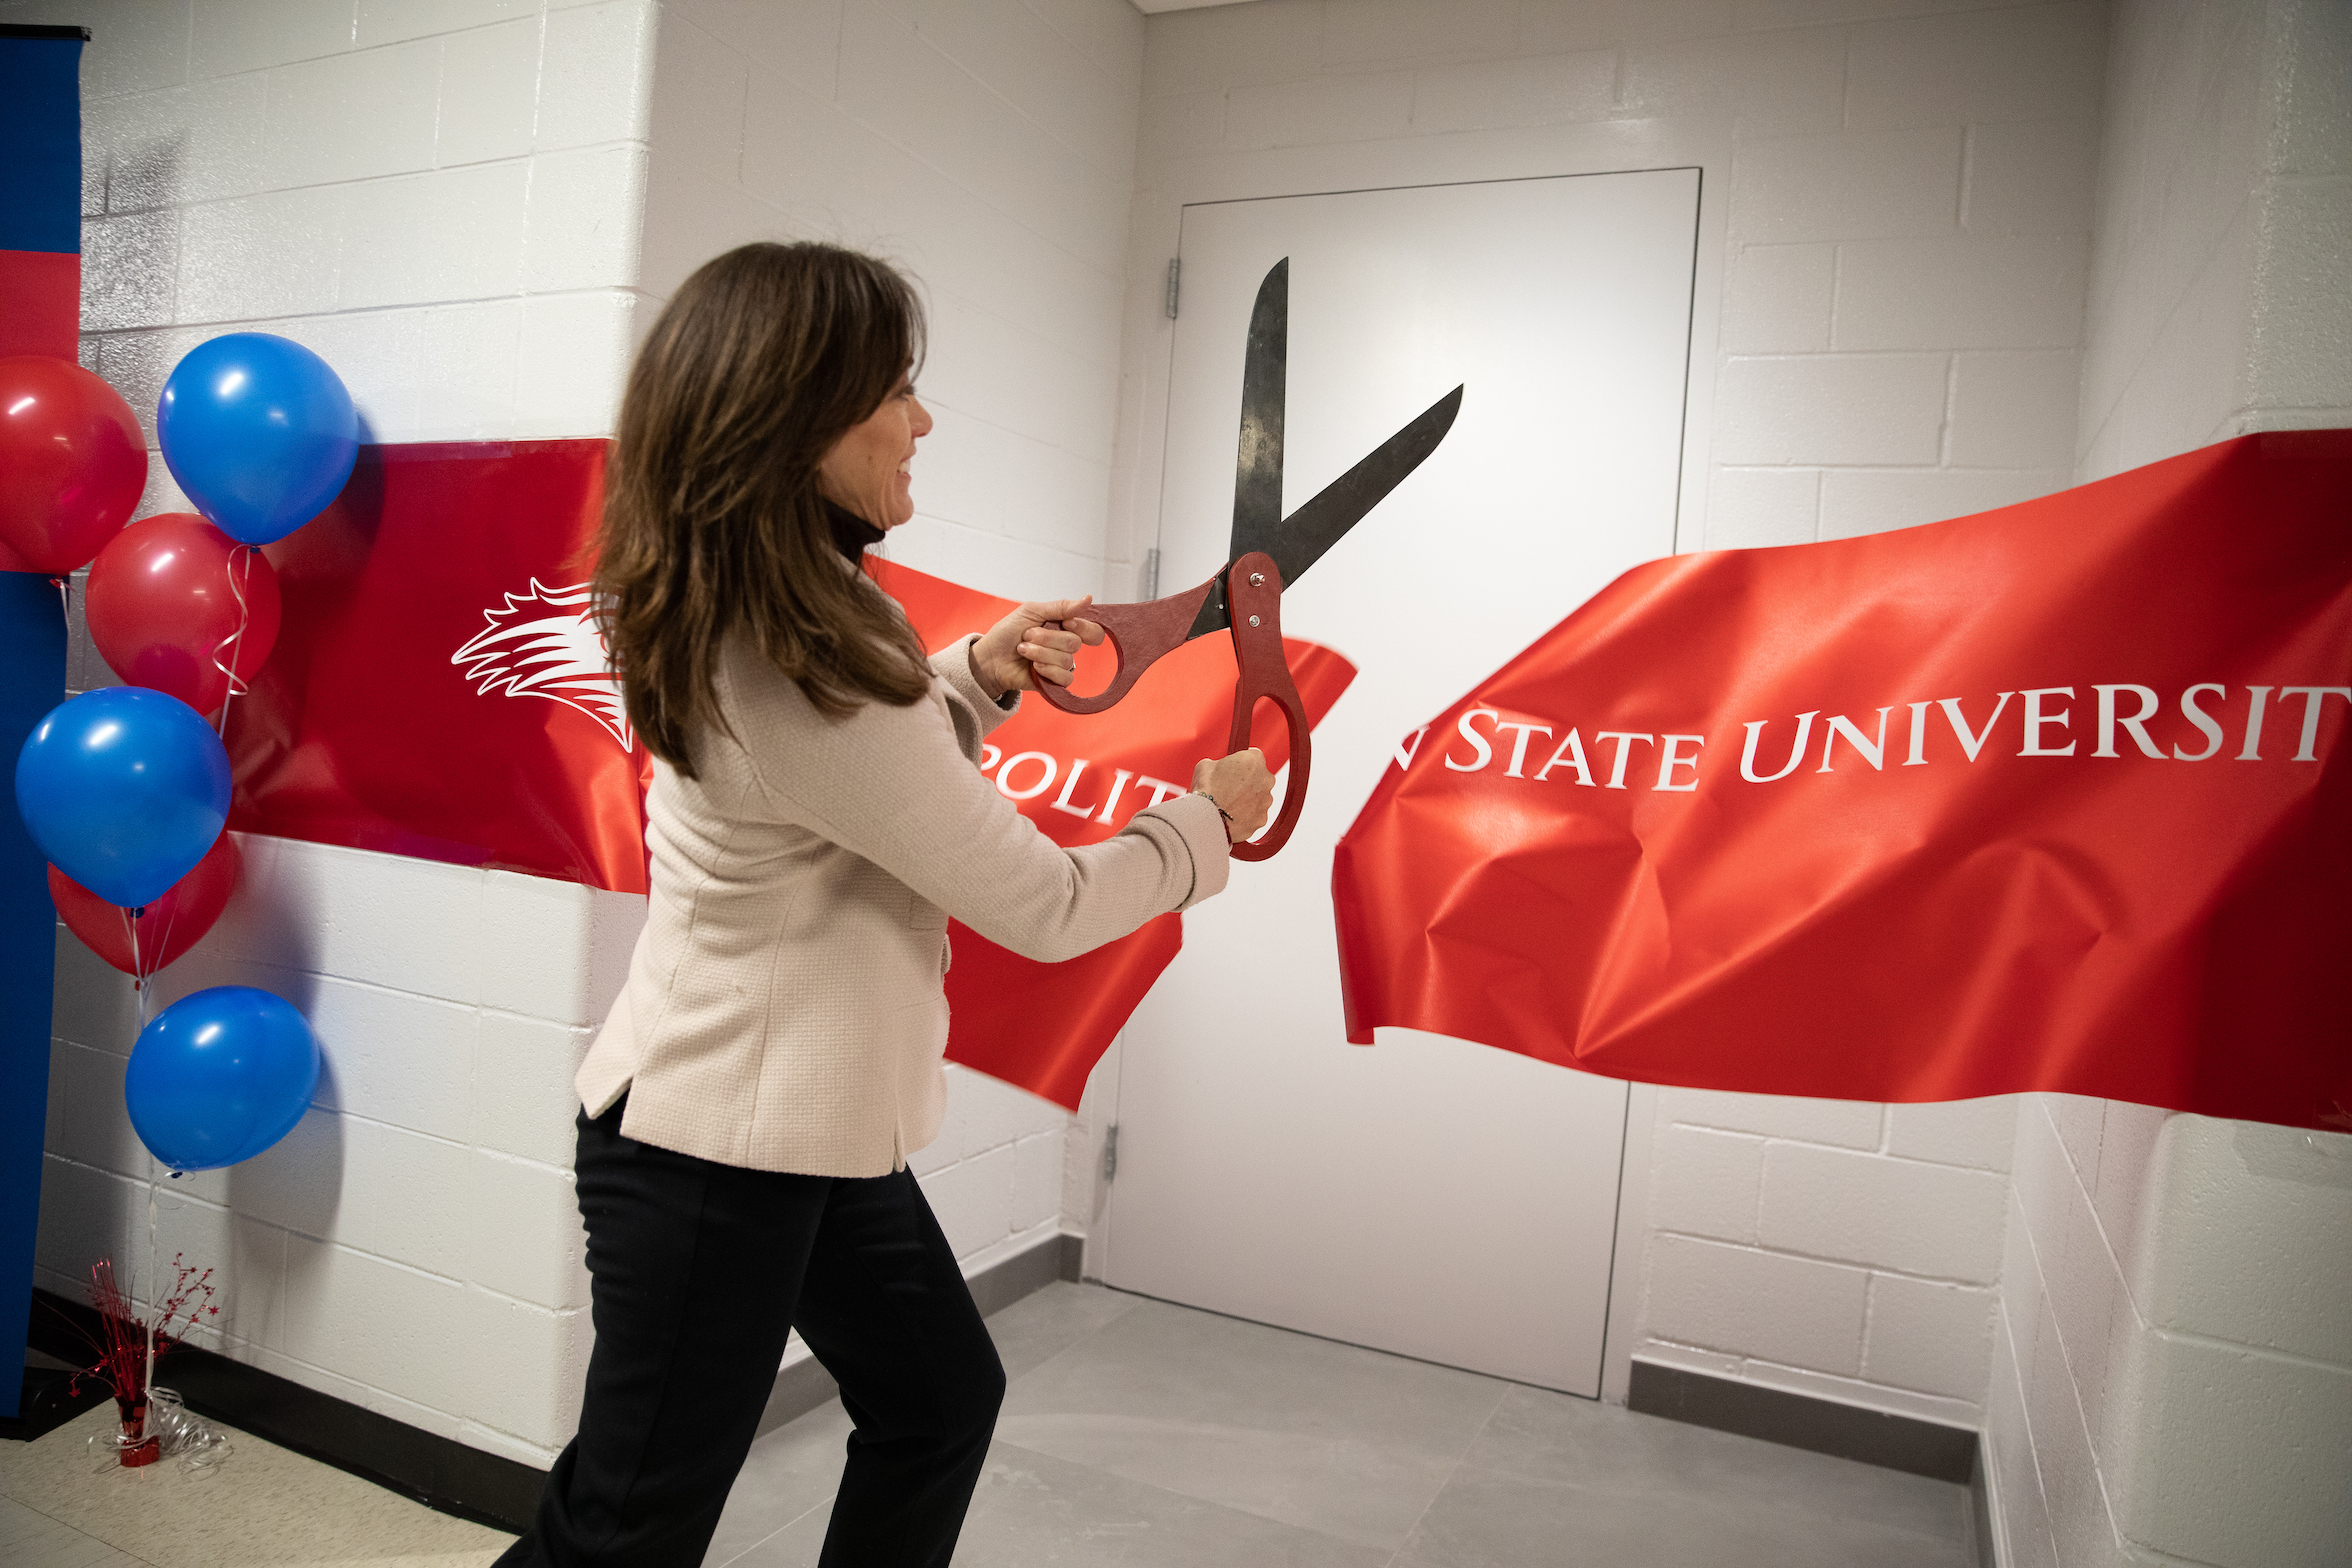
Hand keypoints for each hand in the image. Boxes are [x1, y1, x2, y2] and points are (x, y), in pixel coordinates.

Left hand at [969, 597, 1104, 698]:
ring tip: (1023, 650)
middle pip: (1075, 643)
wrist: (991, 656)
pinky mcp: (1055, 681)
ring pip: (1066, 660)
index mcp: (1064, 627)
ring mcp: (1061, 664)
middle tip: (1027, 635)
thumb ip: (1061, 607)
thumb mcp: (1031, 611)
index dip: (1083, 627)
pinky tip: (1033, 667)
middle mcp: (1065, 645)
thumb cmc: (1008, 633)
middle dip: (1047, 638)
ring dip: (1039, 653)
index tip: (1066, 623)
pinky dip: (1046, 670)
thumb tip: (1088, 599)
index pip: (1093, 630)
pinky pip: (1065, 677)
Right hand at [1192, 749, 1273, 843]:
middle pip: (1259, 778)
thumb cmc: (1205, 789)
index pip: (1253, 756)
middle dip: (1247, 782)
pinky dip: (1246, 817)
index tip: (1234, 769)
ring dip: (1247, 800)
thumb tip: (1217, 769)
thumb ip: (1219, 765)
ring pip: (1259, 798)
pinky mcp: (1262, 819)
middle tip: (1229, 789)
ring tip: (1228, 805)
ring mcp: (1266, 801)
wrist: (1205, 818)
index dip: (1241, 763)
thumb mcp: (1206, 765)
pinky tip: (1231, 817)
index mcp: (1254, 760)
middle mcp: (1266, 779)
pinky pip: (1255, 816)